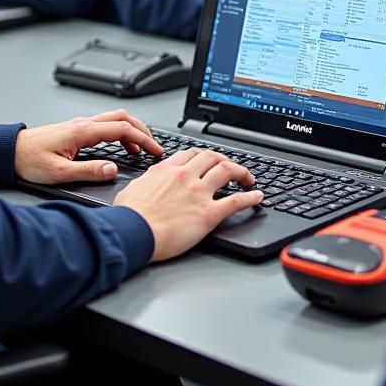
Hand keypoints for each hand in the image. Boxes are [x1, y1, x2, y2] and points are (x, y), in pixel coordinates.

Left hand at [14, 109, 164, 184]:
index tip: (155, 150)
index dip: (142, 139)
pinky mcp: (76, 130)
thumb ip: (88, 171)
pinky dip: (119, 132)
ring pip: (114, 119)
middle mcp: (82, 124)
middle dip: (142, 130)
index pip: (121, 129)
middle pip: (122, 117)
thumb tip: (112, 169)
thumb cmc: (29, 161)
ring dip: (131, 130)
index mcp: (82, 132)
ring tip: (140, 149)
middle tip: (154, 147)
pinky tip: (120, 147)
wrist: (10, 152)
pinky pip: (104, 125)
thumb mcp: (59, 173)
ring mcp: (79, 125)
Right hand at [116, 149, 262, 261]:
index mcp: (166, 170)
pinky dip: (250, 198)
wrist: (132, 232)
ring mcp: (198, 193)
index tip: (209, 160)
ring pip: (227, 171)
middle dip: (225, 160)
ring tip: (248, 178)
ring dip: (241, 172)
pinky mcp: (208, 214)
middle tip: (231, 168)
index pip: (192, 154)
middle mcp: (185, 176)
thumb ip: (146, 182)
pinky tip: (257, 196)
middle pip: (213, 158)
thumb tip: (146, 184)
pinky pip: (236, 201)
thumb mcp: (132, 189)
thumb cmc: (129, 216)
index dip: (204, 155)